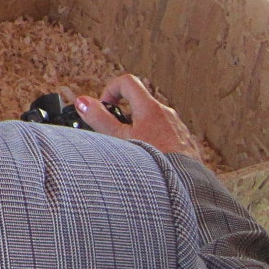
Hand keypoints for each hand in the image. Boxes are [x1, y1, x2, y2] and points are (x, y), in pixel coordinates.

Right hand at [76, 74, 200, 159]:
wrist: (185, 186)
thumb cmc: (154, 162)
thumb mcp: (119, 139)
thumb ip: (99, 118)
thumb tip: (83, 102)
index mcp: (150, 108)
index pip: (127, 82)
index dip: (111, 90)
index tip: (105, 107)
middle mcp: (166, 113)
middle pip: (139, 102)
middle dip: (123, 115)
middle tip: (115, 133)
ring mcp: (177, 128)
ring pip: (152, 120)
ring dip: (138, 130)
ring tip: (131, 150)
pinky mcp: (184, 143)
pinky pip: (165, 135)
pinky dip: (153, 141)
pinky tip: (148, 160)